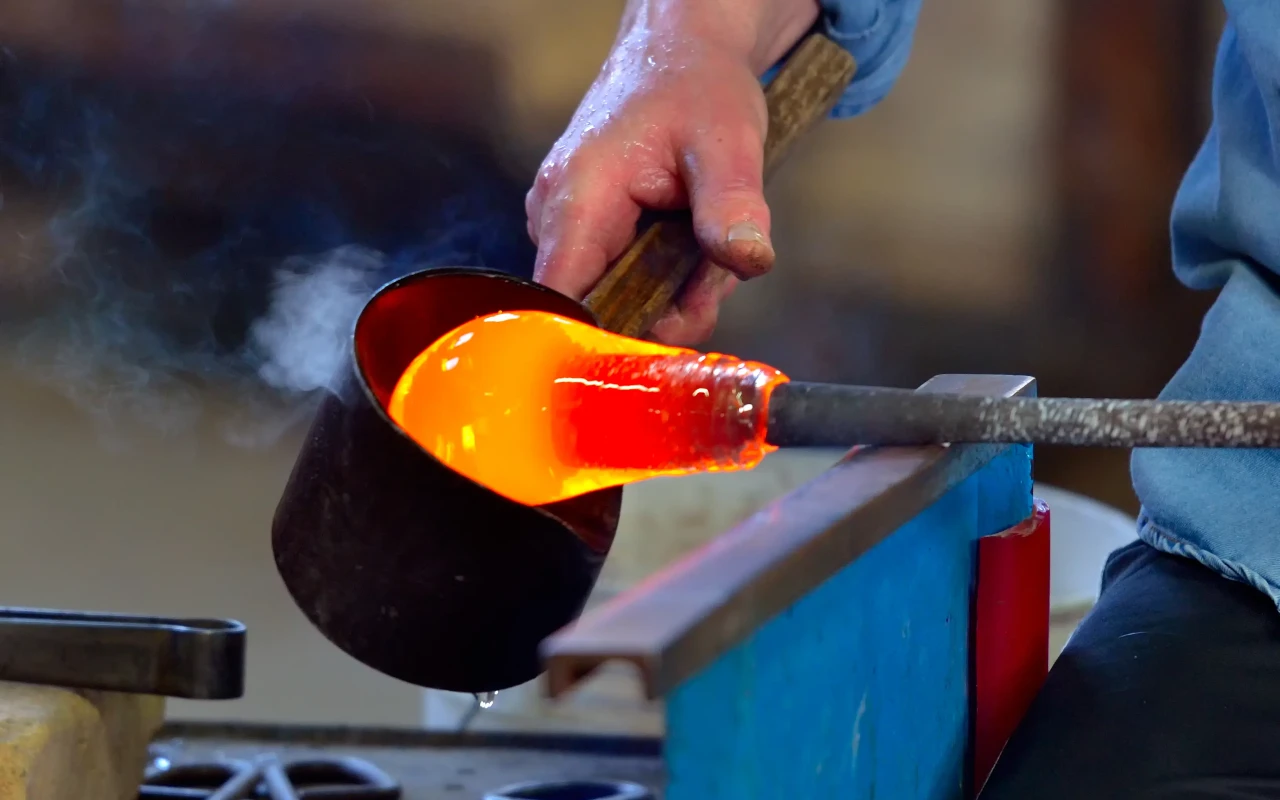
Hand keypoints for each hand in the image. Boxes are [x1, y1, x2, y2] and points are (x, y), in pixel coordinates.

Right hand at [526, 0, 819, 344]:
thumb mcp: (728, 141)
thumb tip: (748, 261)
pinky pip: (623, 279)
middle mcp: (556, 218)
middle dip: (667, 308)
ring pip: (618, 299)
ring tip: (706, 243)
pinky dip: (666, 275)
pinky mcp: (586, 231)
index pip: (564, 304)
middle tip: (714, 273)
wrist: (681, 49)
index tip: (667, 341)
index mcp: (577, 198)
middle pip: (601, 311)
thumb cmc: (696, 84)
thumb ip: (732, 205)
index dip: (608, 340)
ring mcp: (567, 225)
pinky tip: (691, 242)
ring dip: (673, 291)